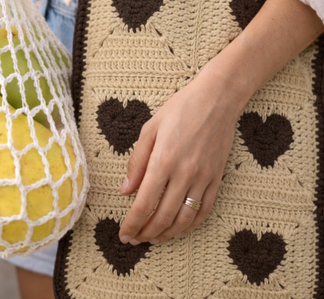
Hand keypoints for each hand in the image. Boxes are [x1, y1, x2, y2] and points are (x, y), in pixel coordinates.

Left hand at [118, 69, 242, 244]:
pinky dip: (190, 226)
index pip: (144, 203)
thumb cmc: (179, 109)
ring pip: (184, 220)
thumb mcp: (150, 129)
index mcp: (163, 160)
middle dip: (145, 233)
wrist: (216, 99)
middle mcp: (184, 174)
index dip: (132, 223)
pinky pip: (204, 211)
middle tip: (133, 240)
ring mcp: (203, 179)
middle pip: (162, 217)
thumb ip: (136, 162)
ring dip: (166, 235)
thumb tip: (124, 190)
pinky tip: (178, 230)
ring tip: (152, 239)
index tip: (123, 234)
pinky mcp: (217, 179)